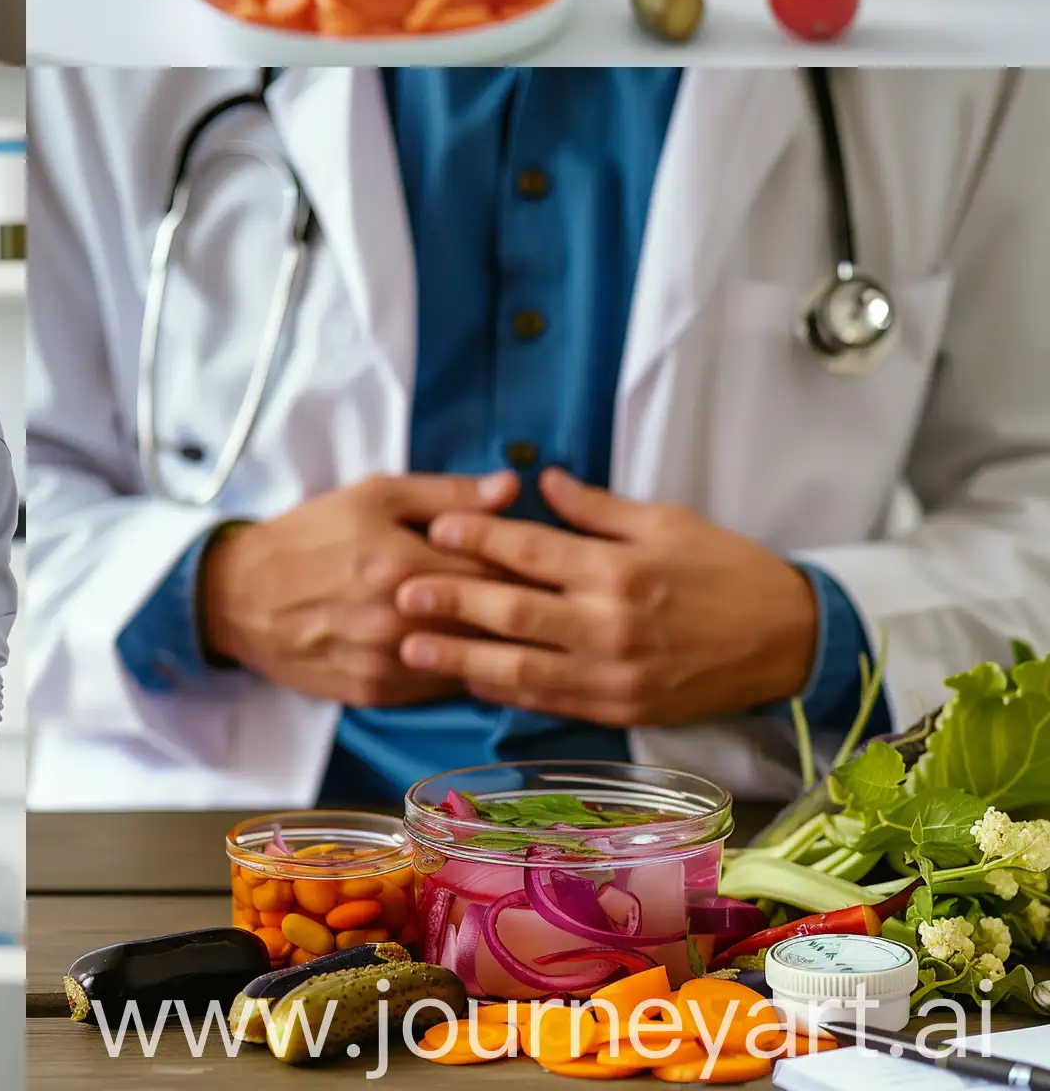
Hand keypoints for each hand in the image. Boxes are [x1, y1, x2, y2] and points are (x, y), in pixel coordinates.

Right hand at [198, 470, 521, 707]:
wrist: (240, 596)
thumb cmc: (309, 536)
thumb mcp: (372, 495)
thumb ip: (446, 494)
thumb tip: (512, 488)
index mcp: (403, 562)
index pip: (500, 571)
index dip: (534, 568)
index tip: (555, 563)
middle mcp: (401, 620)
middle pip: (494, 622)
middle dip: (527, 610)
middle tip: (552, 599)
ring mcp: (391, 664)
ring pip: (474, 662)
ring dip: (502, 647)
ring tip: (525, 632)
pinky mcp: (379, 695)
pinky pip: (444, 689)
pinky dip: (466, 672)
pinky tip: (478, 656)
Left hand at [394, 467, 819, 726]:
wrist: (789, 640)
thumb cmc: (725, 569)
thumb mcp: (666, 520)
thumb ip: (597, 508)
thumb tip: (544, 480)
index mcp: (619, 568)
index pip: (533, 549)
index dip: (480, 536)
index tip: (435, 526)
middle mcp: (612, 623)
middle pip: (516, 610)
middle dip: (453, 600)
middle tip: (398, 588)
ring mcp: (616, 673)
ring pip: (525, 667)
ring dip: (463, 656)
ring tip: (412, 645)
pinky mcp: (624, 709)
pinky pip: (554, 701)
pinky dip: (508, 693)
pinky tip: (469, 680)